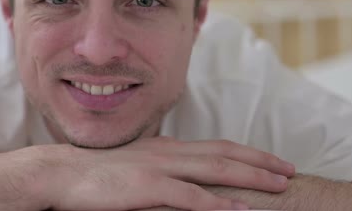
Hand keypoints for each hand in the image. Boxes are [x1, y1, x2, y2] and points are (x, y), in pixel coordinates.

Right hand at [33, 137, 294, 210]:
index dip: (246, 152)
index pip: (215, 147)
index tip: (270, 160)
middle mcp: (168, 152)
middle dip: (260, 161)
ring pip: (215, 170)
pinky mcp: (147, 188)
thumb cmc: (96, 175)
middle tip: (289, 169)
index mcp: (166, 148)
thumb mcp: (134, 167)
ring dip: (250, 176)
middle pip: (224, 154)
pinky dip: (219, 205)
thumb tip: (184, 182)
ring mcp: (159, 168)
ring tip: (279, 185)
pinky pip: (191, 197)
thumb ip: (161, 171)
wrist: (62, 173)